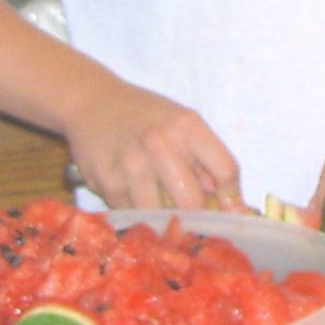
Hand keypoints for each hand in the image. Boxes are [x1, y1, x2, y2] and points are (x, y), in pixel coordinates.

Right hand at [63, 80, 241, 210]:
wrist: (92, 103)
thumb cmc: (147, 116)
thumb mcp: (184, 124)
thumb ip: (207, 161)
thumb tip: (231, 207)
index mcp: (187, 127)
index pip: (226, 171)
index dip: (232, 199)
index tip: (231, 214)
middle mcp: (160, 144)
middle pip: (193, 203)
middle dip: (197, 217)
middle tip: (195, 222)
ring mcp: (131, 166)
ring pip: (161, 216)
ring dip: (165, 218)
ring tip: (161, 204)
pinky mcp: (106, 183)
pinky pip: (133, 214)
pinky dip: (139, 212)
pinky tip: (134, 193)